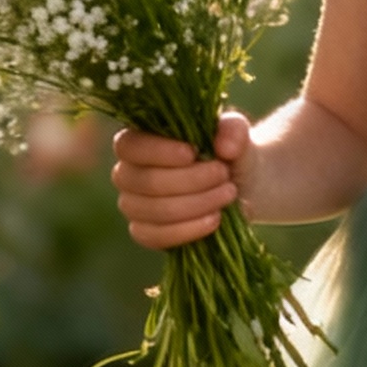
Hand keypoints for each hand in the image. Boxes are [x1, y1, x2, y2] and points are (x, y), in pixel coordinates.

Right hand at [110, 112, 256, 250]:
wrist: (239, 185)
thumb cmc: (226, 152)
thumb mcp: (234, 133)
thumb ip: (232, 129)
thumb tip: (224, 148)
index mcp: (138, 141)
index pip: (128, 146)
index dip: (157, 151)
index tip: (193, 153)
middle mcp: (127, 173)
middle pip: (145, 182)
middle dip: (190, 180)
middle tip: (224, 174)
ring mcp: (133, 205)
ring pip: (153, 210)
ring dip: (195, 204)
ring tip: (227, 194)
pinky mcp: (145, 232)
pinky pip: (155, 237)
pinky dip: (187, 230)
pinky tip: (214, 219)